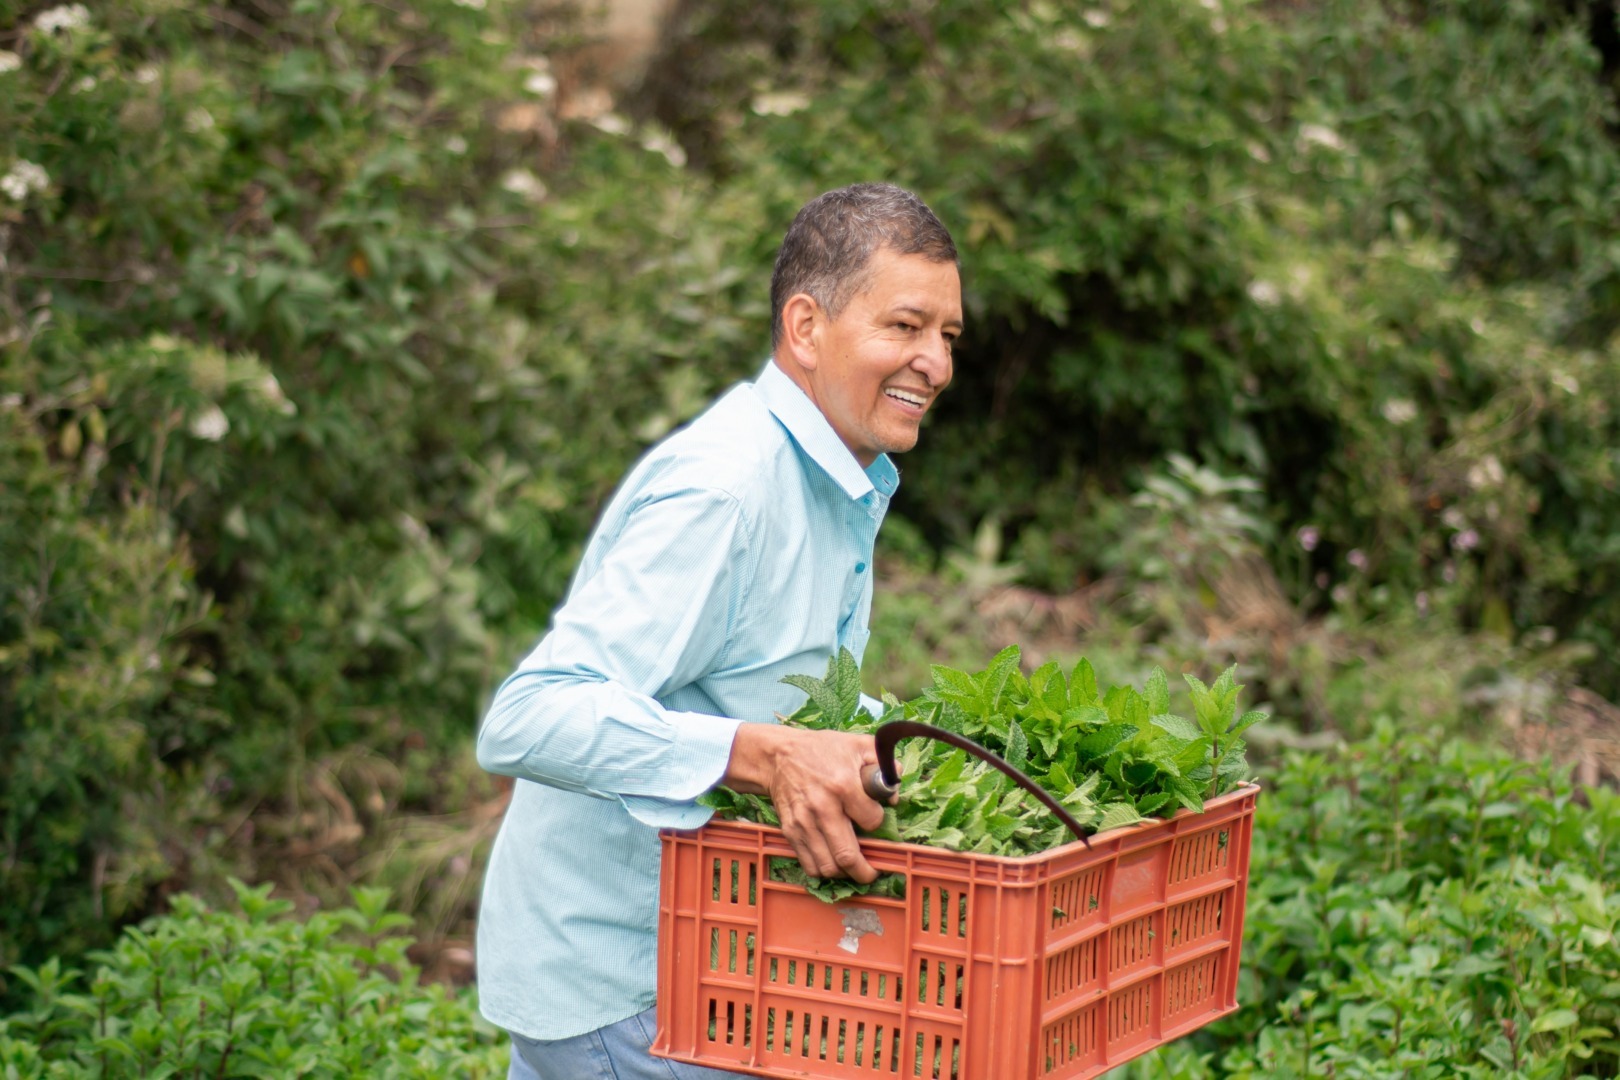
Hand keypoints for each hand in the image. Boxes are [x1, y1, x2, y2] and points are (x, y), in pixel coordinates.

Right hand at [723, 723, 891, 881]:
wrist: (779, 756)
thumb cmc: (822, 749)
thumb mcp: (858, 745)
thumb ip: (884, 764)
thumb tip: (893, 797)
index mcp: (843, 785)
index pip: (872, 821)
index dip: (878, 823)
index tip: (875, 818)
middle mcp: (822, 808)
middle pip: (848, 856)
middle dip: (866, 871)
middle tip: (873, 872)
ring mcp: (804, 823)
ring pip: (828, 866)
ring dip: (845, 873)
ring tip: (853, 867)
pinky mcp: (790, 831)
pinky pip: (809, 865)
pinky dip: (824, 870)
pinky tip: (833, 862)